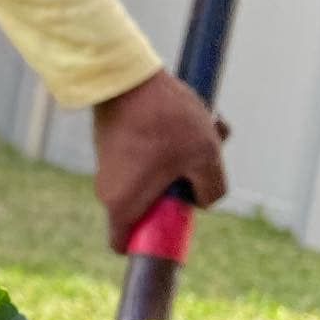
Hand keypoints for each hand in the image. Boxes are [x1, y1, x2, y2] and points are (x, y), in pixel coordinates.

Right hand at [92, 70, 227, 254]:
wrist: (126, 74)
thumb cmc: (165, 118)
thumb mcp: (205, 156)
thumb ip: (212, 190)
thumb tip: (202, 200)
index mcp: (122, 204)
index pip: (126, 245)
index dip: (153, 243)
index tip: (177, 223)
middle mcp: (108, 190)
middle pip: (149, 209)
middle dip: (179, 193)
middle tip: (199, 166)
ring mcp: (107, 166)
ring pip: (151, 179)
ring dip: (179, 163)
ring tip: (202, 130)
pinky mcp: (111, 144)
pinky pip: (142, 159)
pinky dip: (165, 146)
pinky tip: (186, 119)